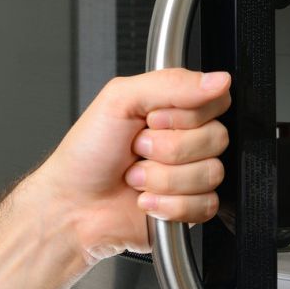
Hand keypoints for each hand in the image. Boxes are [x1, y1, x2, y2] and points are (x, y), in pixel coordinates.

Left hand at [30, 68, 230, 263]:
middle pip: (216, 138)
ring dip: (163, 179)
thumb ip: (172, 83)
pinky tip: (146, 200)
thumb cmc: (86, 153)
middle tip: (137, 149)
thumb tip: (218, 80)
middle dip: (168, 149)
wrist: (71, 206)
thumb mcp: (120, 99)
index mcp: (175, 109)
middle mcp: (187, 140)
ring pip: (211, 173)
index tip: (152, 119)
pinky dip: (169, 205)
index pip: (216, 101)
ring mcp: (191, 175)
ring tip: (136, 178)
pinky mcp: (191, 208)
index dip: (185, 115)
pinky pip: (205, 204)